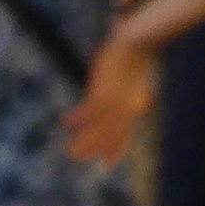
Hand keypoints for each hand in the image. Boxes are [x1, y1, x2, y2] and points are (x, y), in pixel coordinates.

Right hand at [63, 38, 156, 165]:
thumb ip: (133, 83)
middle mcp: (124, 108)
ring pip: (99, 130)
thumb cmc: (138, 51)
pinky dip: (78, 118)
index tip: (106, 165)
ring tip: (69, 153)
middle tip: (79, 161)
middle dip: (95, 151)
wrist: (140, 40)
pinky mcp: (104, 90)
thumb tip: (135, 84)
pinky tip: (64, 123)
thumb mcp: (135, 71)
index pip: (122, 134)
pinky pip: (88, 110)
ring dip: (84, 142)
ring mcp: (114, 101)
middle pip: (110, 137)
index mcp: (131, 105)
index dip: (114, 150)